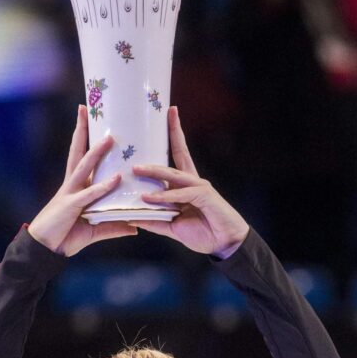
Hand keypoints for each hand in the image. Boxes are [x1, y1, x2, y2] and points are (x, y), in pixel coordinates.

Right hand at [27, 106, 136, 255]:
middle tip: (86, 108)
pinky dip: (104, 186)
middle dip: (81, 130)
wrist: (43, 250)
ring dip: (97, 152)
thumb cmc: (65, 237)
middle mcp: (72, 185)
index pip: (80, 156)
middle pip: (77, 152)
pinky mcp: (70, 206)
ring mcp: (70, 193)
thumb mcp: (94, 231)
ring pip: (84, 167)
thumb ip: (114, 226)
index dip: (83, 137)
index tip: (87, 118)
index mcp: (76, 187)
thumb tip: (135, 227)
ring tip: (111, 138)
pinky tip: (116, 178)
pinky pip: (90, 194)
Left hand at [129, 108, 248, 255]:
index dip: (174, 134)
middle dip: (168, 137)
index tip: (170, 113)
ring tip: (136, 169)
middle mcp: (193, 181)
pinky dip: (164, 196)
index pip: (179, 155)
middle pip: (176, 156)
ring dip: (154, 172)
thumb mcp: (172, 227)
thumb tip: (132, 217)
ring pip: (173, 175)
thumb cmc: (203, 233)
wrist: (224, 244)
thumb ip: (154, 220)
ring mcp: (199, 187)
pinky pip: (181, 193)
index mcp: (186, 185)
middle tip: (147, 129)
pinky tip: (149, 197)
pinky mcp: (204, 196)